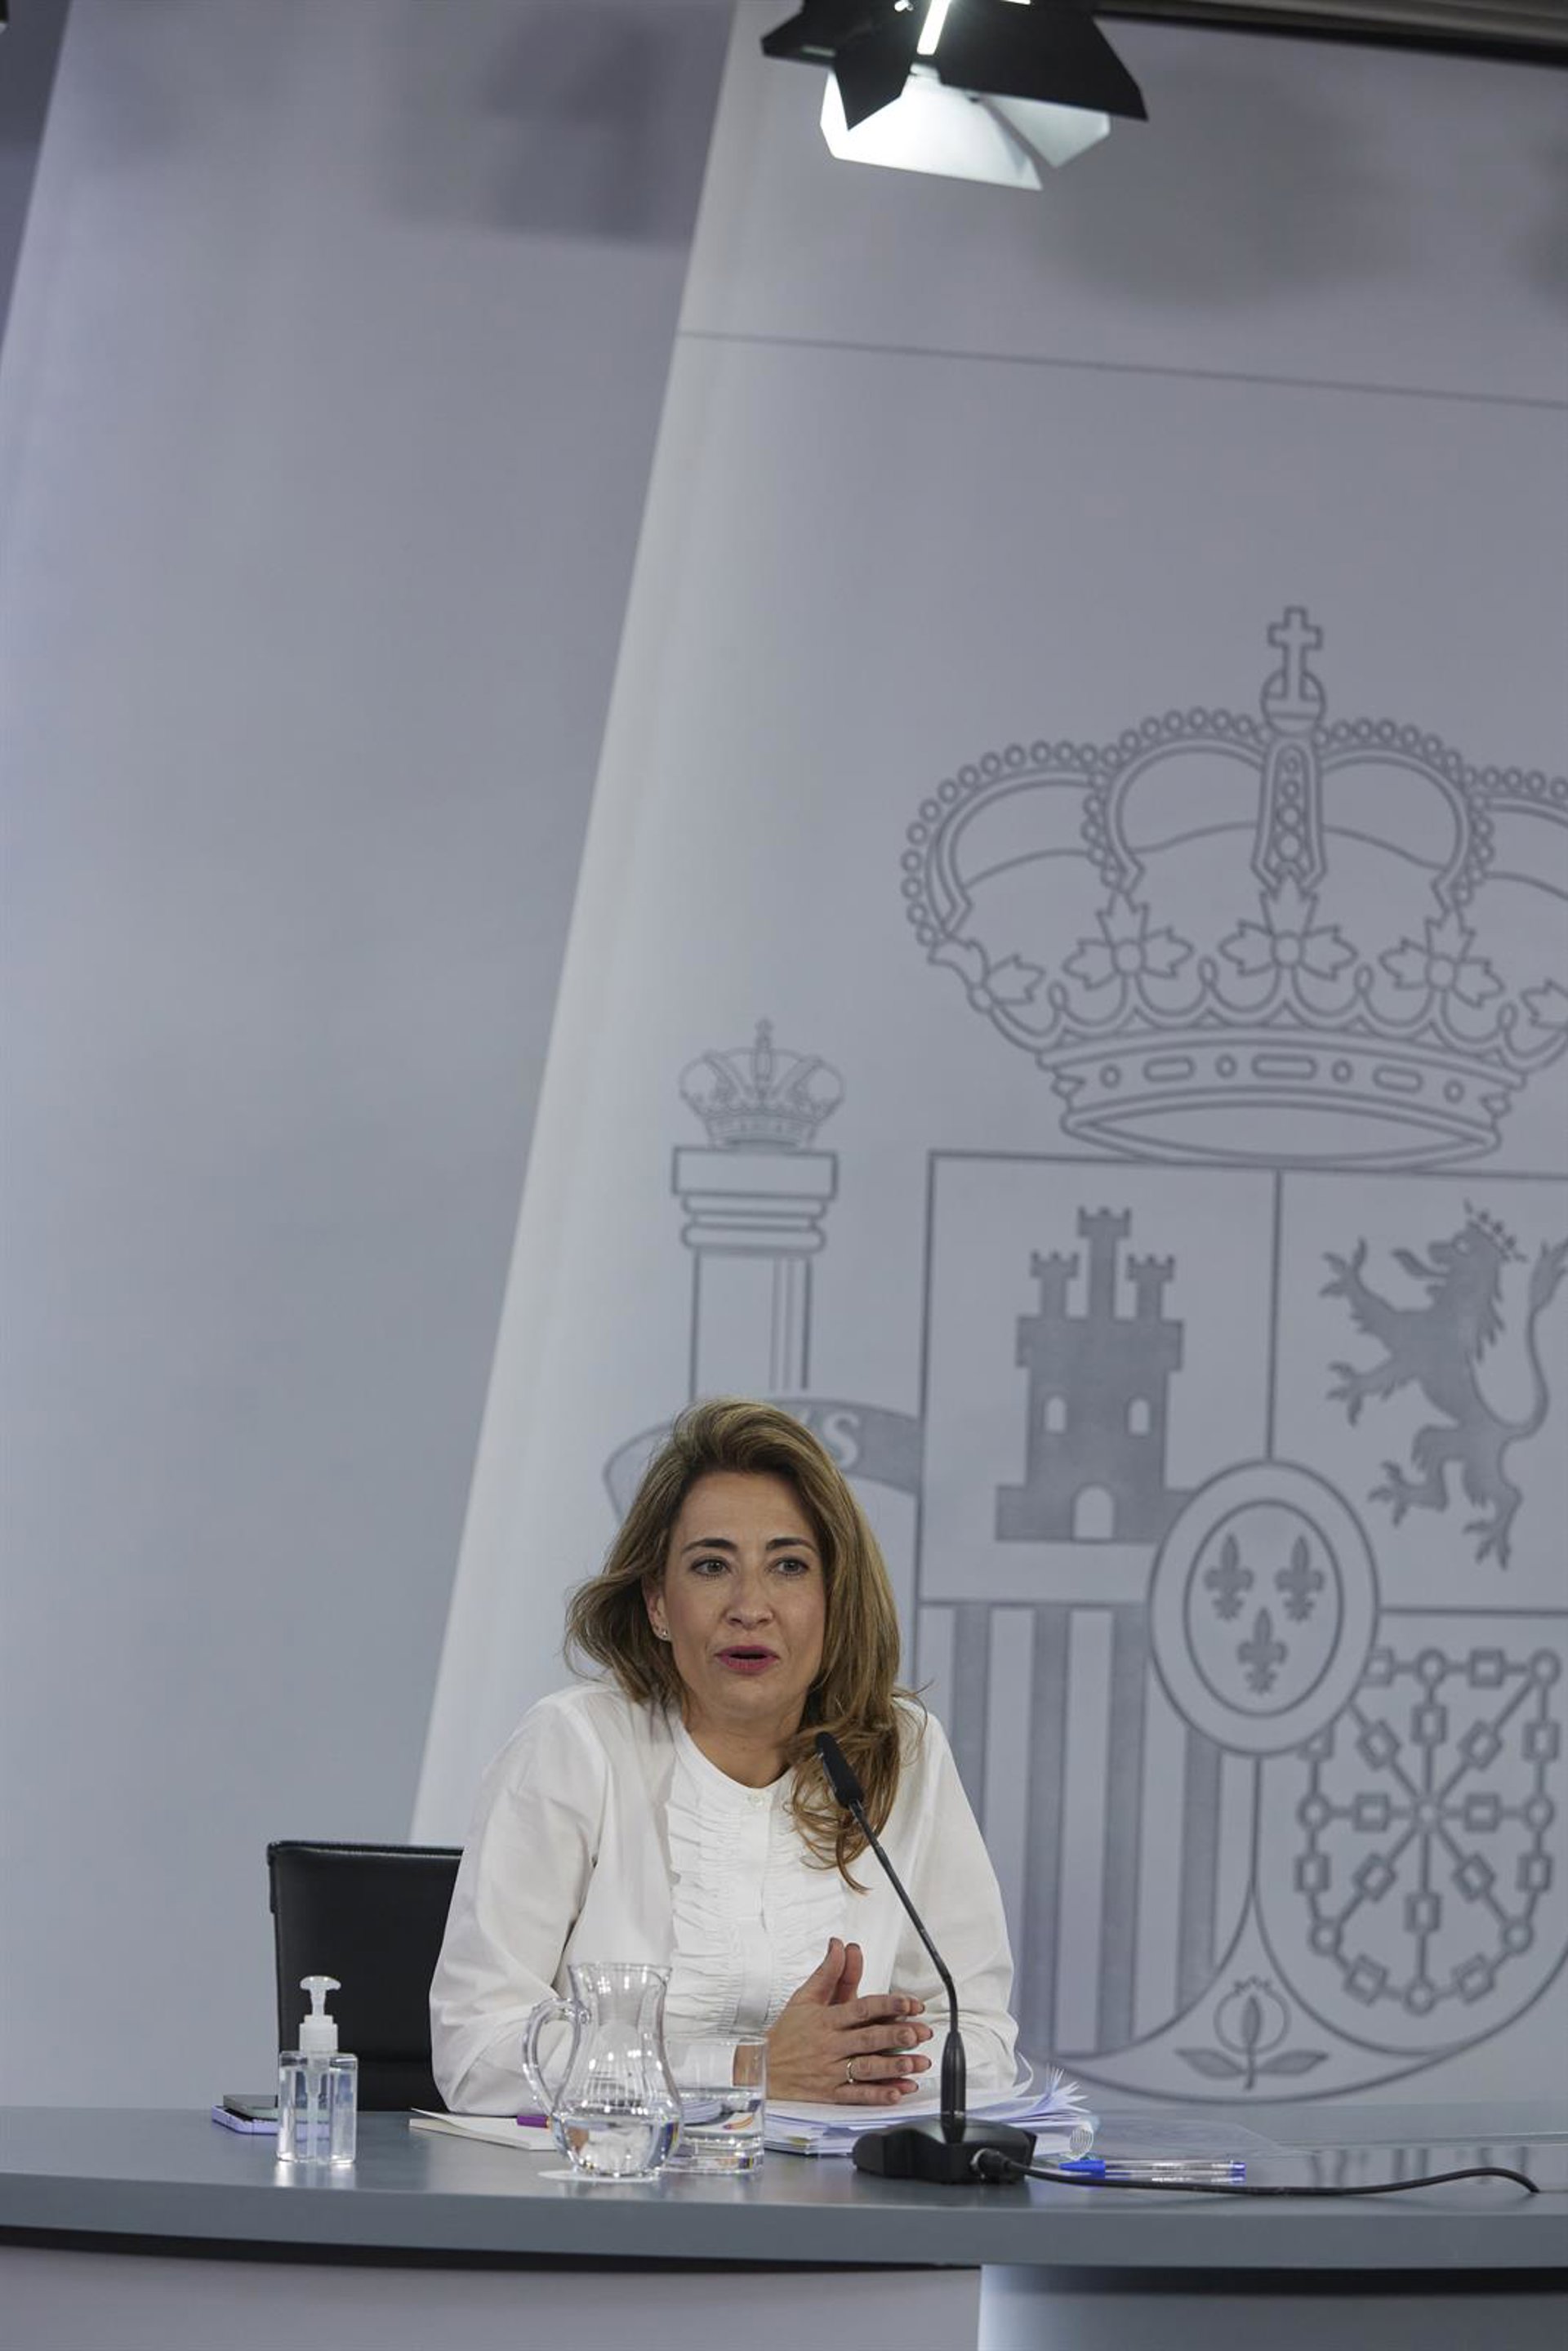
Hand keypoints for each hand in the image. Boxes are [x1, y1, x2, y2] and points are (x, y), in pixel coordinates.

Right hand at [766, 1938, 932, 2103]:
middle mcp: (830, 2045)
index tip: (910, 2003)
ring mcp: (831, 2072)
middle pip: (868, 2039)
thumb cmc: (787, 2034)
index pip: (861, 2008)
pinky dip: (878, 2096)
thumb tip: (839, 1946)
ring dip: (893, 2067)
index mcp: (826, 2020)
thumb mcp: (804, 1998)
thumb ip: (827, 1973)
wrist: (762, 2070)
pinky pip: (857, 2096)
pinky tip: (897, 2093)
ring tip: (917, 2062)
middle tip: (920, 2032)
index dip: (888, 2004)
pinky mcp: (830, 2094)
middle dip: (896, 2036)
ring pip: (866, 2069)